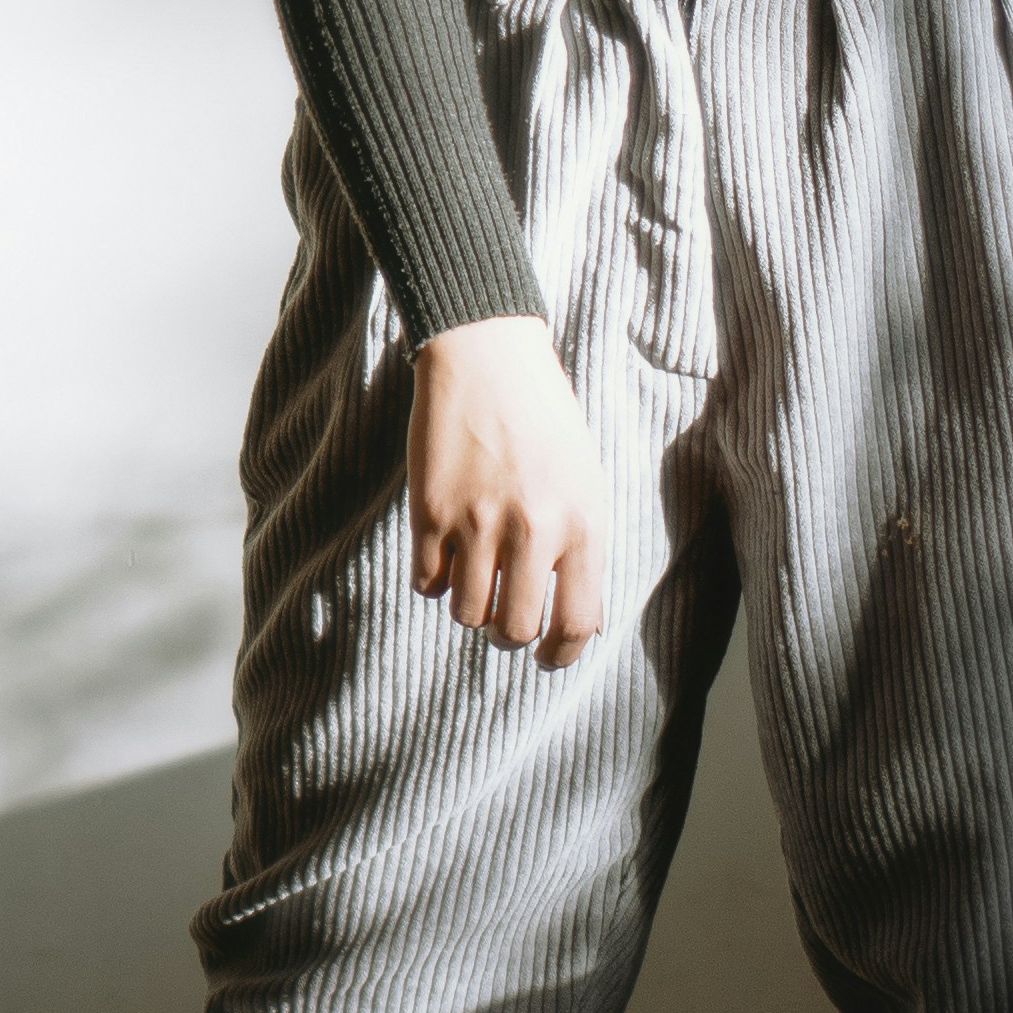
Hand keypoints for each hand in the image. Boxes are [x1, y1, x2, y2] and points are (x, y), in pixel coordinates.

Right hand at [408, 316, 614, 663]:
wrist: (488, 356)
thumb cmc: (545, 418)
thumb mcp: (585, 479)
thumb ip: (580, 544)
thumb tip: (571, 615)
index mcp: (583, 523)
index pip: (579, 621)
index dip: (562, 653)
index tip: (549, 656)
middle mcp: (534, 529)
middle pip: (516, 629)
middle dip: (509, 635)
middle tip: (504, 620)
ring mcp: (479, 522)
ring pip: (467, 613)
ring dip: (470, 607)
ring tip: (474, 580)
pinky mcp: (431, 511)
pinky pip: (427, 583)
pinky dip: (433, 580)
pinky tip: (443, 555)